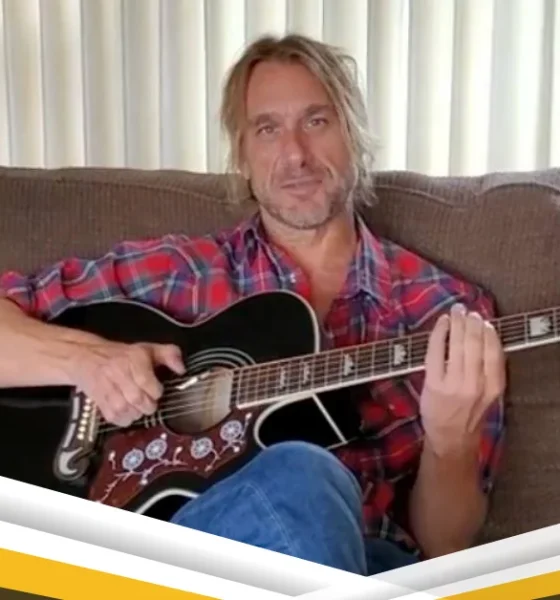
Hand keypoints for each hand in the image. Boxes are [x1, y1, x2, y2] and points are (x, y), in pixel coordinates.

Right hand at [71, 339, 185, 426]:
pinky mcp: (99, 400)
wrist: (86, 357)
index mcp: (133, 359)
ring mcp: (107, 388)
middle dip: (149, 405)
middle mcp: (119, 372)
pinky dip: (125, 419)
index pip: (147, 382)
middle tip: (150, 402)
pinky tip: (128, 411)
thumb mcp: (148, 349)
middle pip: (138, 399)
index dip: (156, 391)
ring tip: (139, 407)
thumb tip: (182, 369)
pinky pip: (115, 418)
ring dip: (137, 413)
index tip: (157, 391)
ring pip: (126, 411)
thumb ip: (170, 355)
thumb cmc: (122, 356)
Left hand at [420, 303, 505, 455]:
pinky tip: (442, 324)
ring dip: (456, 324)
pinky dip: (439, 334)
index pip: (494, 352)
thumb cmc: (468, 414)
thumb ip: (488, 369)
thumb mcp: (487, 394)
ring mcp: (453, 384)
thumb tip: (483, 337)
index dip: (488, 332)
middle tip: (466, 311)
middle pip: (474, 344)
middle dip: (471, 323)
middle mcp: (475, 385)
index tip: (484, 320)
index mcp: (493, 387)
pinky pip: (436, 352)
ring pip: (456, 345)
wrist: (450, 440)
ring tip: (456, 312)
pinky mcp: (434, 384)